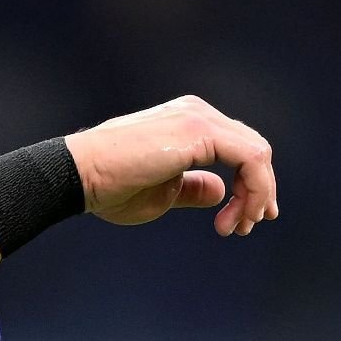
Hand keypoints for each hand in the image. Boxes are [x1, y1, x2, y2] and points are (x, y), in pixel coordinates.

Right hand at [64, 96, 278, 235]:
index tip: (245, 220)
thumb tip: (220, 191)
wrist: (81, 176)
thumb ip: (193, 188)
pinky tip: (235, 215)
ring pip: (257, 154)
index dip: (252, 185)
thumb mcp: (164, 193)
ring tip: (237, 227)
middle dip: (259, 193)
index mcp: (187, 122)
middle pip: (253, 150)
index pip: (237, 149)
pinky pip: (251, 159)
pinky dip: (254, 190)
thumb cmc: (110, 187)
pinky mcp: (200, 130)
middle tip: (245, 227)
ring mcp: (199, 118)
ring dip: (256, 195)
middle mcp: (196, 113)